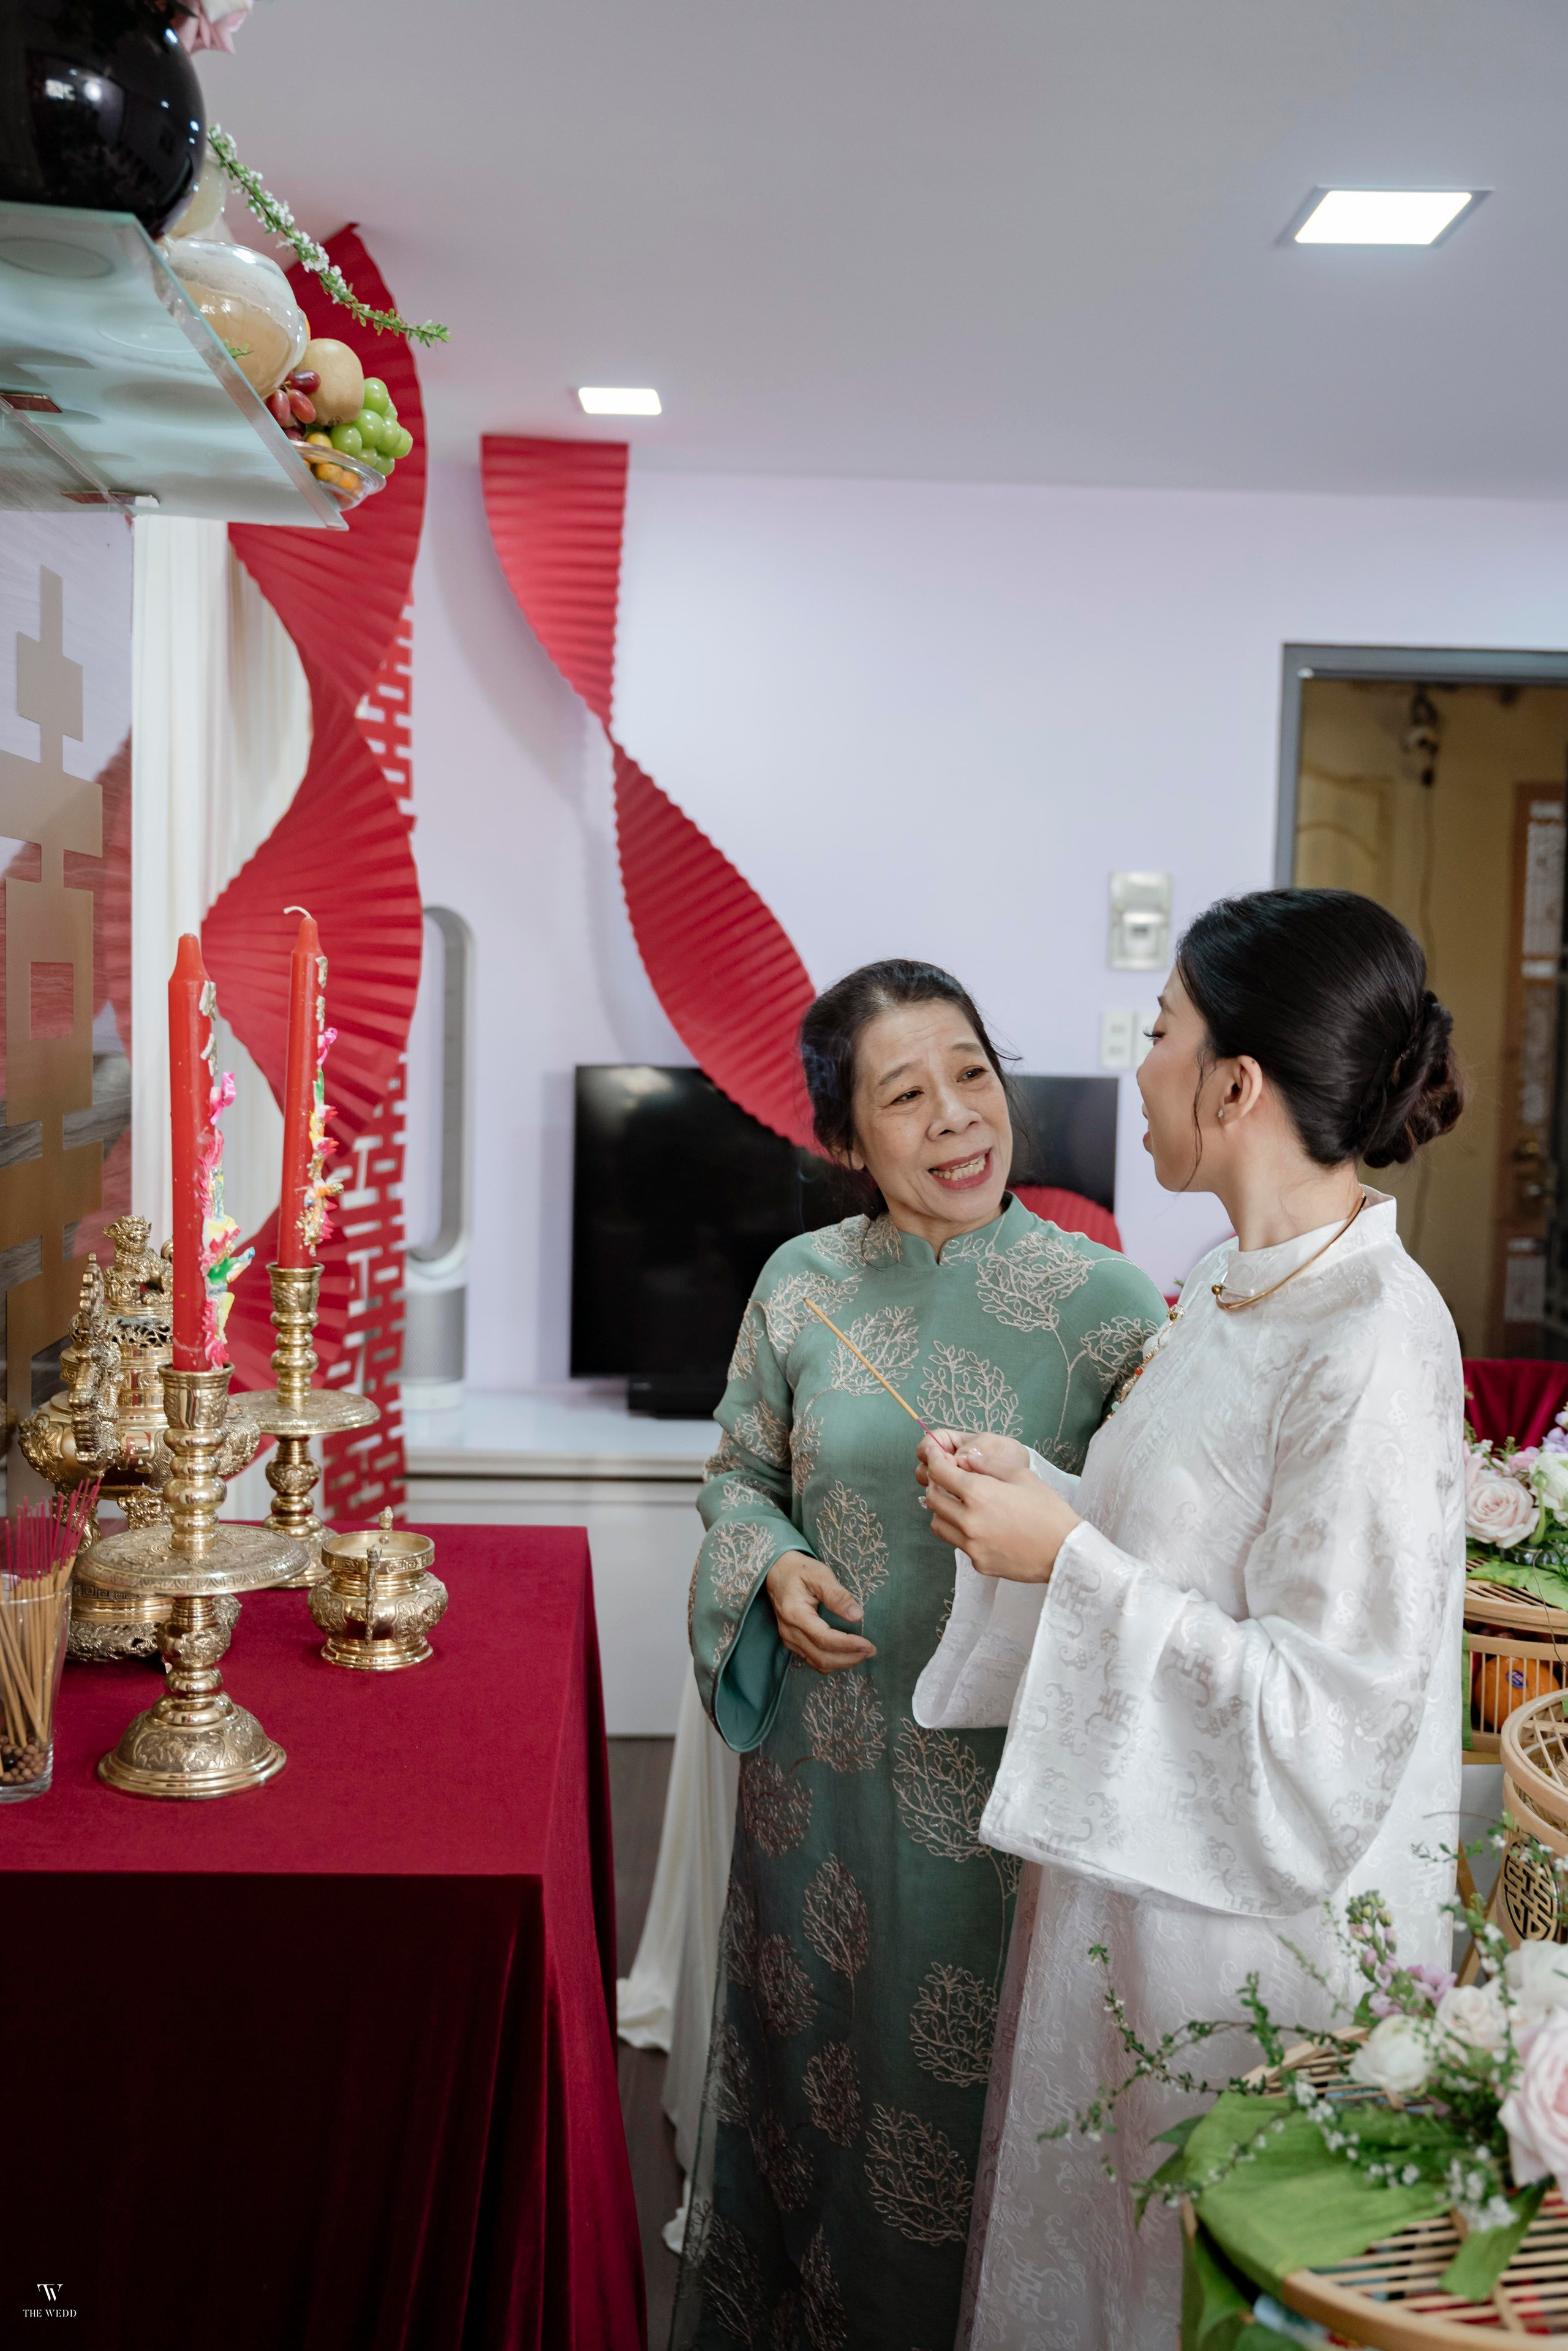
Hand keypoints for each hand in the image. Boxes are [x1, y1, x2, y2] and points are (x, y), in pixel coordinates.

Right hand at [765, 1550, 876, 1673]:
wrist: (776, 1572)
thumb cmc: (799, 1570)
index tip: (868, 1644)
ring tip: (862, 1654)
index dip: (848, 1644)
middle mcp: (789, 1631)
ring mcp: (789, 1639)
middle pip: (821, 1657)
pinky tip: (846, 1654)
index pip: (824, 1638)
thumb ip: (837, 1596)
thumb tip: (857, 1616)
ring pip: (817, 1662)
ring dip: (842, 1663)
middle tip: (871, 1651)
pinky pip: (813, 1659)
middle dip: (849, 1658)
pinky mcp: (792, 1641)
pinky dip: (832, 1662)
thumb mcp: (819, 1575)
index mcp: (795, 1613)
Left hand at [918, 1441, 1079, 1582]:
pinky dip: (961, 1532)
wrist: (1065, 1552)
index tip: (934, 1455)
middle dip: (936, 1485)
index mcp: (978, 1494)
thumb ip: (987, 1464)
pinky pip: (958, 1544)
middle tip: (948, 1479)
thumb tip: (965, 1458)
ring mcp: (971, 1545)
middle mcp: (968, 1521)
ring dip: (942, 1511)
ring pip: (938, 1524)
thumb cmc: (1048, 1510)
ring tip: (960, 1504)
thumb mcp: (1021, 1476)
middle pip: (932, 1499)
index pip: (939, 1472)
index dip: (933, 1459)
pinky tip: (981, 1527)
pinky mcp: (978, 1563)